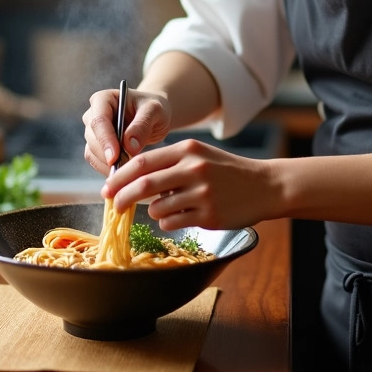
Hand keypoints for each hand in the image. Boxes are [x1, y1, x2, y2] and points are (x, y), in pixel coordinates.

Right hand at [81, 87, 172, 174]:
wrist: (153, 117)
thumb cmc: (154, 109)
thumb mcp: (154, 111)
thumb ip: (142, 125)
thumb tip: (128, 146)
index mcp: (103, 99)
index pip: (98, 121)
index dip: (105, 140)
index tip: (114, 157)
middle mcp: (93, 114)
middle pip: (92, 138)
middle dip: (108, 155)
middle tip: (128, 167)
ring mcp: (93, 132)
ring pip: (92, 152)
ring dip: (108, 164)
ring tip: (129, 170)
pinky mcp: (96, 147)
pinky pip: (96, 161)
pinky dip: (108, 169)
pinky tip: (124, 172)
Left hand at [100, 139, 279, 230]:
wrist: (264, 186)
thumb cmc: (226, 171)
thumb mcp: (199, 155)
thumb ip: (169, 162)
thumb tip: (130, 177)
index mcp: (188, 150)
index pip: (143, 161)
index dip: (120, 176)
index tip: (107, 187)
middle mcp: (194, 169)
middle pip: (144, 184)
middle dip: (122, 197)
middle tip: (113, 205)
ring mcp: (202, 193)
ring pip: (157, 207)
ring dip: (151, 210)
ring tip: (162, 207)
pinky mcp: (209, 214)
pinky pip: (172, 221)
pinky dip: (166, 221)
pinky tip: (176, 216)